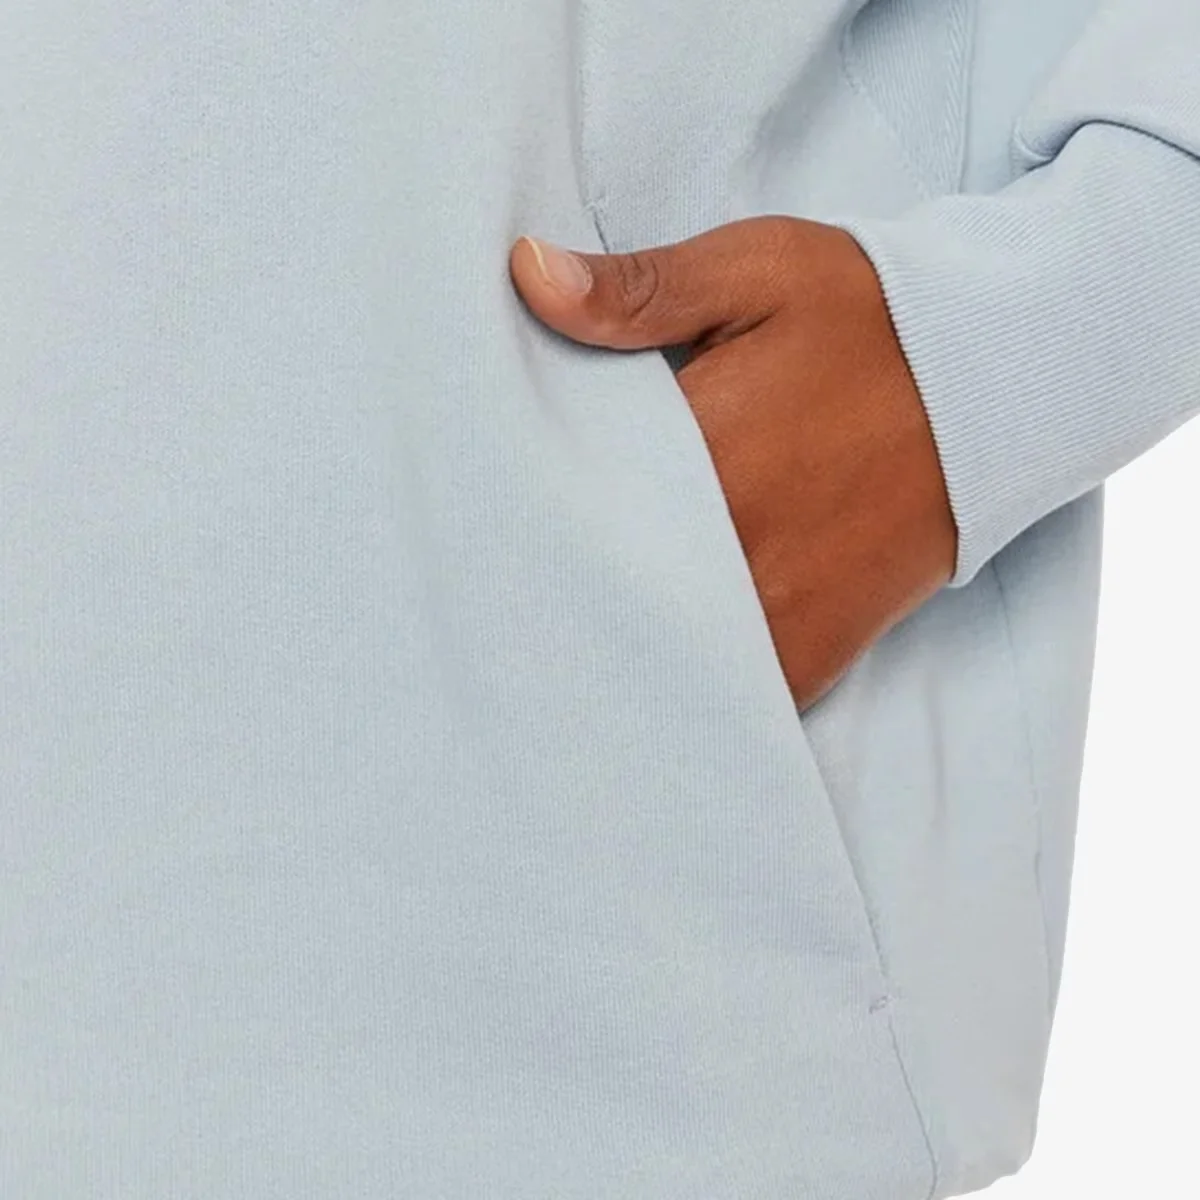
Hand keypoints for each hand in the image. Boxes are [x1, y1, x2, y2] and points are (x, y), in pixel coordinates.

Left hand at [508, 215, 957, 710]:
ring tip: (567, 616)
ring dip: (614, 635)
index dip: (515, 503)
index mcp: (702, 453)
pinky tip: (653, 652)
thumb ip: (637, 291)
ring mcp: (774, 617)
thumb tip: (527, 275)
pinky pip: (727, 696)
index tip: (484, 500)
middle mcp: (732, 550)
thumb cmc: (870, 319)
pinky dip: (685, 681)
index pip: (566, 498)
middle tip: (504, 571)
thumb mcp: (756, 274)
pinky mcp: (813, 654)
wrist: (999, 383)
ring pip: (656, 656)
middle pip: (601, 589)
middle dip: (554, 577)